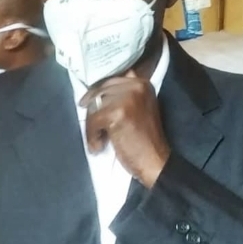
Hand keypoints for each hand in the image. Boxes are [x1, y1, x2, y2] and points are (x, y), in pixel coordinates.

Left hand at [80, 71, 169, 188]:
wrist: (155, 161)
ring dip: (91, 126)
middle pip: (100, 92)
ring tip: (98, 140)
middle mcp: (136, 86)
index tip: (86, 104)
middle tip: (92, 128)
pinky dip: (91, 135)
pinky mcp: (117, 113)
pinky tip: (98, 146)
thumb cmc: (146, 139)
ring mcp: (127, 98)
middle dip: (92, 110)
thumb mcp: (141, 109)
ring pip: (94, 106)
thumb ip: (126, 95)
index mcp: (142, 83)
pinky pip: (93, 120)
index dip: (96, 93)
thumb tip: (103, 87)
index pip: (110, 81)